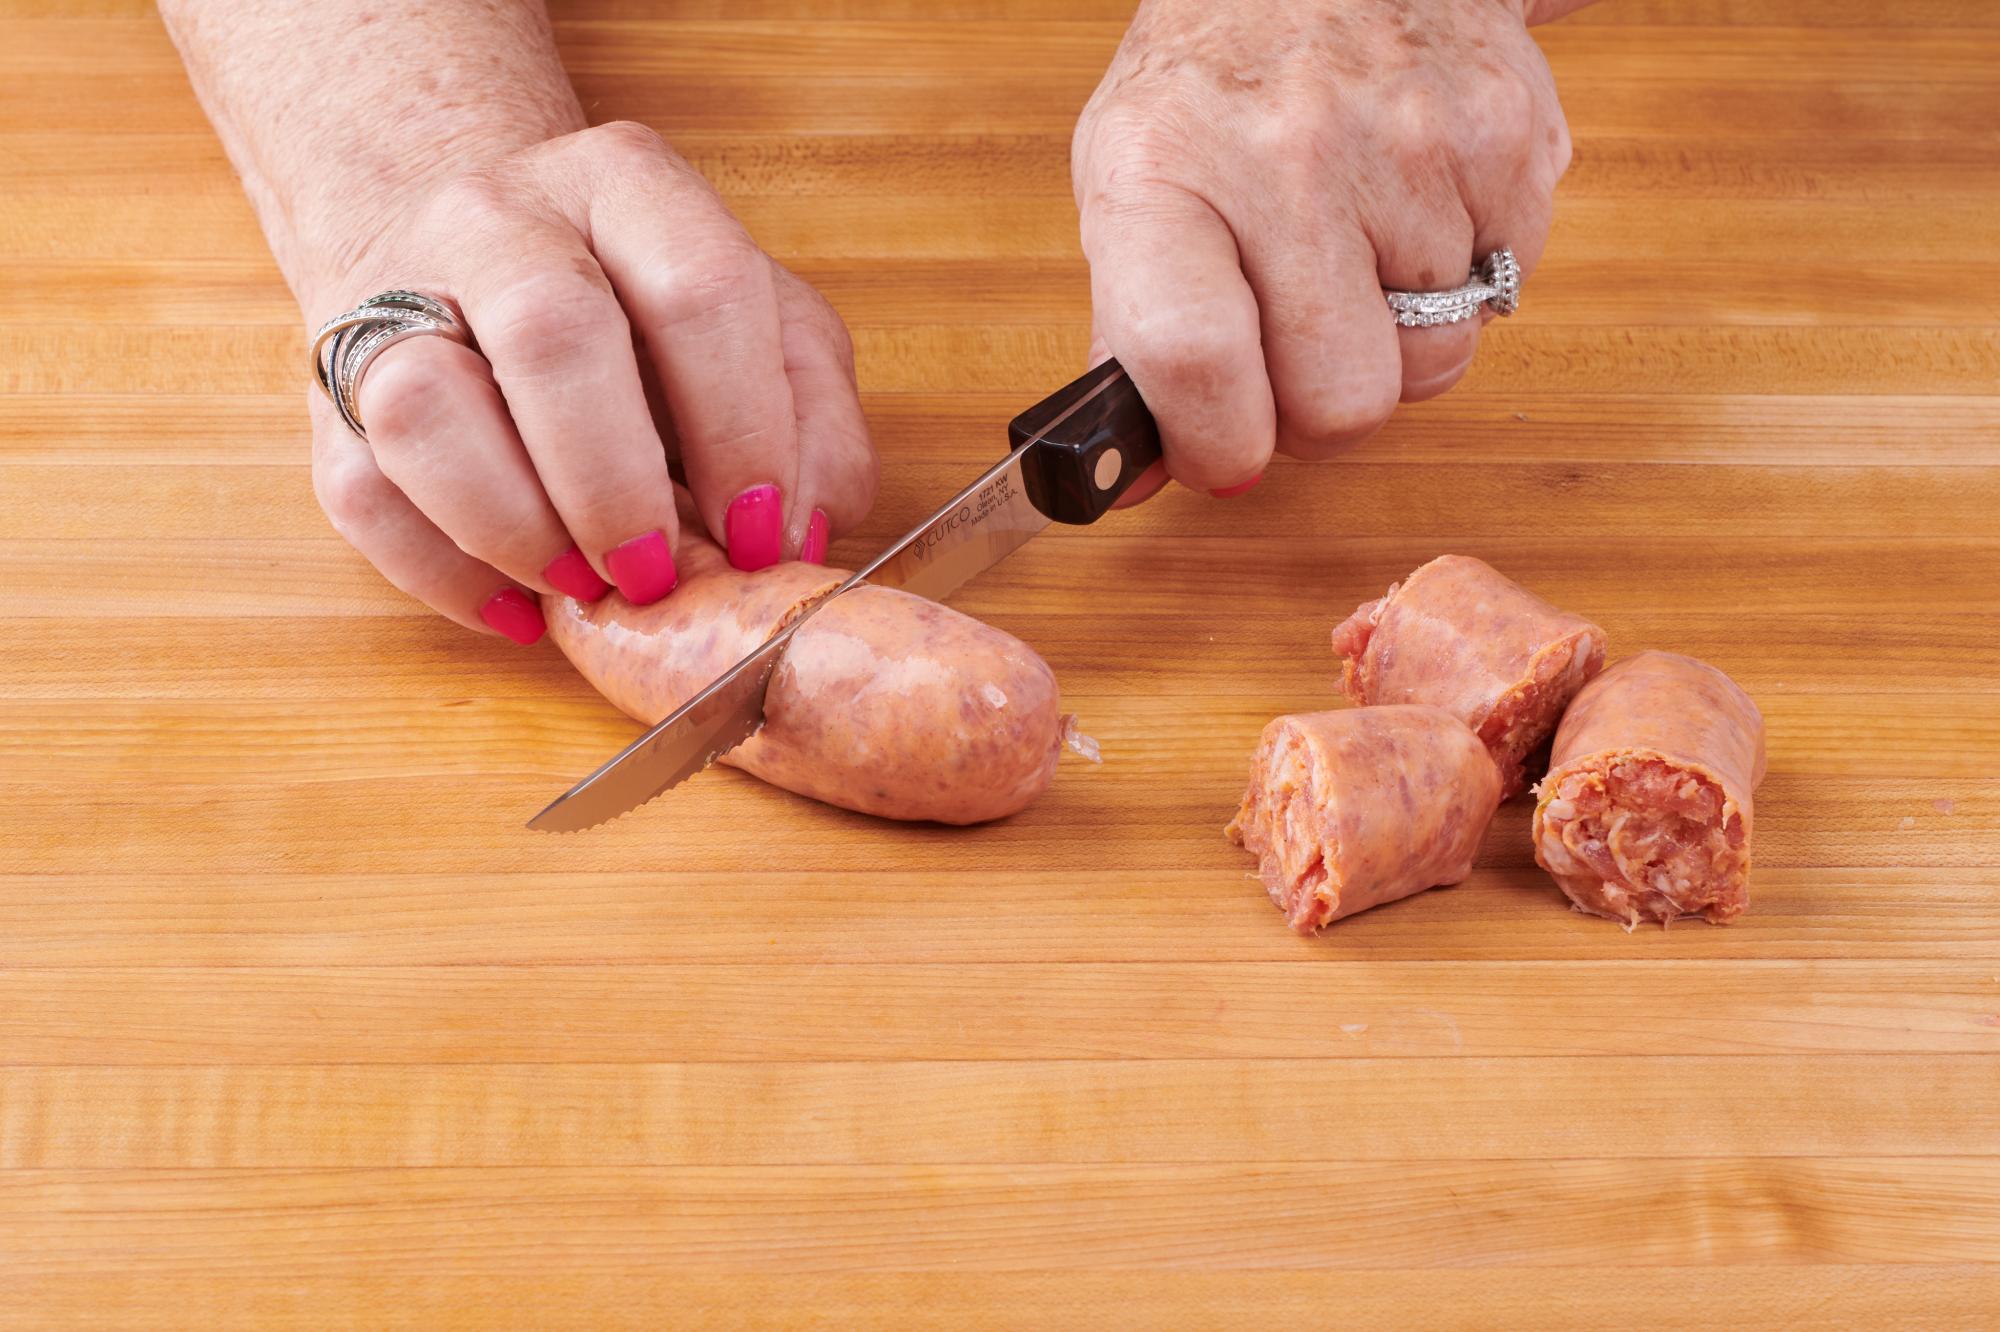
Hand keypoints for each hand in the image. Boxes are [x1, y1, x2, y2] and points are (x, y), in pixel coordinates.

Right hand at [304, 122, 876, 641]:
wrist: (481, 250)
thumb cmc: (646, 308)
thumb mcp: (766, 327)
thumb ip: (814, 416)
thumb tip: (806, 531)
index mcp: (628, 186)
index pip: (698, 291)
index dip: (741, 430)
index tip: (763, 536)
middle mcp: (499, 218)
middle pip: (552, 335)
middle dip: (617, 485)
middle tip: (660, 575)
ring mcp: (394, 292)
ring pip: (420, 407)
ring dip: (514, 528)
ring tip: (580, 587)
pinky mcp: (326, 384)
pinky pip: (362, 490)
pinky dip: (444, 572)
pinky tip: (518, 606)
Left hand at [1073, 0, 1572, 498]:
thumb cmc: (1217, 86)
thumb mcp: (1131, 184)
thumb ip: (1130, 340)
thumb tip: (1138, 479)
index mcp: (1164, 170)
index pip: (1191, 359)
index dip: (1216, 444)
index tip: (1222, 452)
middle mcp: (1288, 155)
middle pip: (1339, 403)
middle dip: (1319, 410)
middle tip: (1298, 345)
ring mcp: (1410, 147)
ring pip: (1431, 367)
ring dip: (1396, 343)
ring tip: (1357, 254)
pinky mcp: (1508, 141)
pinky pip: (1499, 301)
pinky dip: (1461, 281)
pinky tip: (1413, 210)